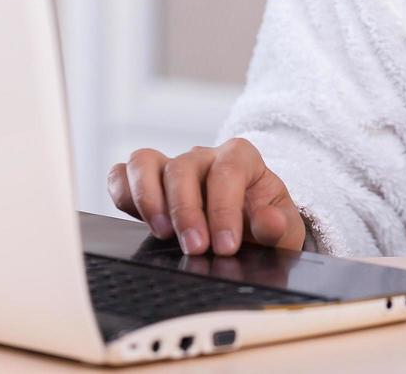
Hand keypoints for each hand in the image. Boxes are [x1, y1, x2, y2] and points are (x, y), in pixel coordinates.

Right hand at [107, 138, 306, 255]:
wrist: (247, 227)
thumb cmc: (262, 222)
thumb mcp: (283, 227)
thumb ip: (280, 225)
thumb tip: (270, 223)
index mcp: (240, 158)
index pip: (227, 171)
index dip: (224, 209)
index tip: (226, 246)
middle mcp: (202, 157)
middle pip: (183, 168)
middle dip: (187, 212)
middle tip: (196, 248)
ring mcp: (171, 166)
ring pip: (145, 163)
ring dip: (149, 199)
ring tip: (162, 233)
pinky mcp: (146, 182)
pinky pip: (122, 174)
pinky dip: (121, 192)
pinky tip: (134, 218)